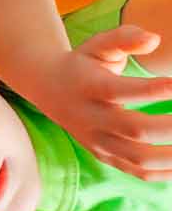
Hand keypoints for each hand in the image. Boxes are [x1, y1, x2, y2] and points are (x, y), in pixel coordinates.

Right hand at [30, 30, 171, 178]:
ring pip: (141, 158)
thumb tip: (154, 39)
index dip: (154, 90)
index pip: (121, 91)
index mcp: (89, 87)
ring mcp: (99, 142)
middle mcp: (92, 118)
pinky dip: (168, 172)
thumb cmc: (84, 62)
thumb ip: (125, 38)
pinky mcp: (106, 156)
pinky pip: (140, 172)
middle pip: (136, 130)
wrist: (50, 91)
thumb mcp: (98, 44)